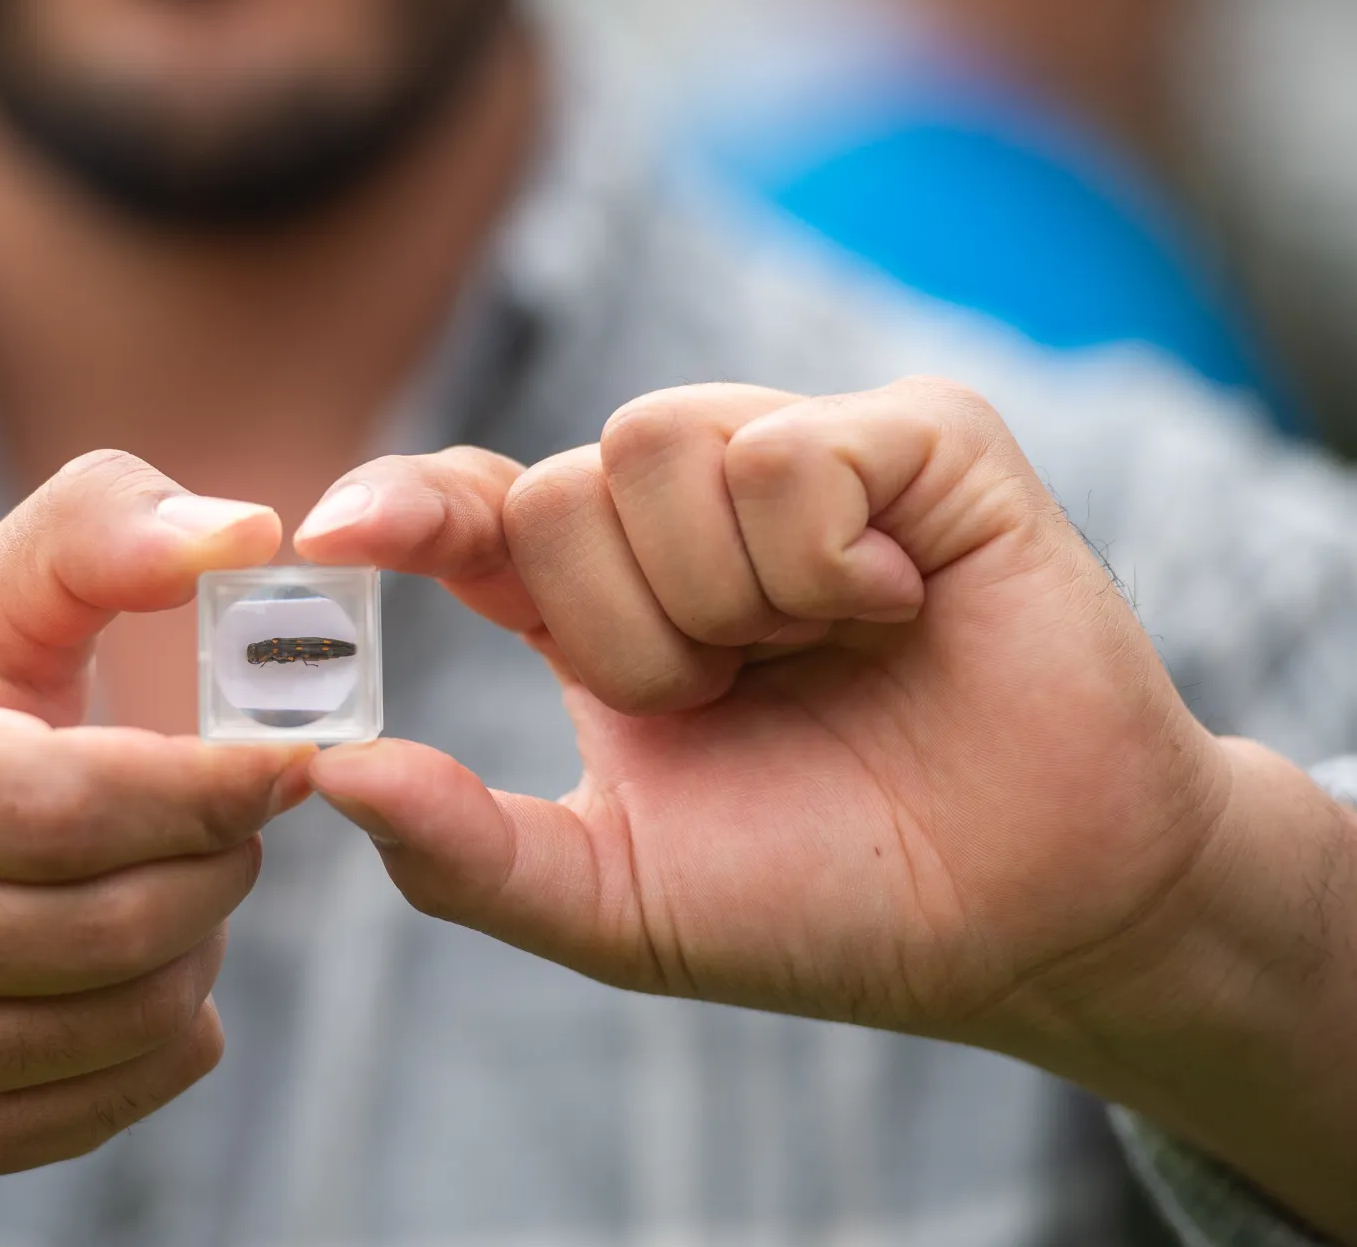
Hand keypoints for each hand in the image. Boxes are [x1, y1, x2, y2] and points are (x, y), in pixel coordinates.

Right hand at [0, 452, 311, 1184]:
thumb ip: (106, 531)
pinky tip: (158, 964)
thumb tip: (248, 533)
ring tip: (190, 881)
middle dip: (217, 867)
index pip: (61, 805)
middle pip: (98, 926)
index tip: (295, 758)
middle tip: (243, 817)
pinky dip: (169, 1036)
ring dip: (200, 947)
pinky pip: (98, 1107)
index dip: (207, 790)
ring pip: (112, 1022)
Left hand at [296, 380, 1231, 1047]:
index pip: (471, 511)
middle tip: (736, 698)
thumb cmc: (826, 901)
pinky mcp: (918, 439)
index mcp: (605, 606)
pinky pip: (785, 450)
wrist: (1028, 917)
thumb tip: (328, 771)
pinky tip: (895, 608)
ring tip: (823, 654)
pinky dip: (820, 561)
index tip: (332, 542)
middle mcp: (690, 515)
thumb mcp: (616, 902)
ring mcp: (802, 460)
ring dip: (722, 600)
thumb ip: (466, 852)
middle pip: (557, 490)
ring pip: (653, 445)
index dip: (401, 509)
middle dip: (627, 637)